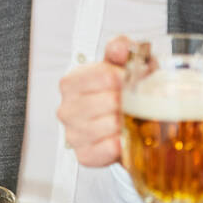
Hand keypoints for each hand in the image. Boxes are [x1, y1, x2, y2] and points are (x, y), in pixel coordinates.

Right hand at [56, 36, 131, 168]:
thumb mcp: (124, 64)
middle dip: (129, 102)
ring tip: (130, 118)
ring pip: (111, 125)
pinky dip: (122, 144)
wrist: (126, 122)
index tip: (132, 80)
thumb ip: (121, 48)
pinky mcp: (84, 155)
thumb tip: (120, 47)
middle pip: (110, 101)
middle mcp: (66, 108)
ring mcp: (73, 133)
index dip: (126, 77)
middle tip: (135, 102)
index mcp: (72, 82)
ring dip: (127, 122)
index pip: (105, 75)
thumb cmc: (122, 92)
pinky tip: (124, 137)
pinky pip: (108, 149)